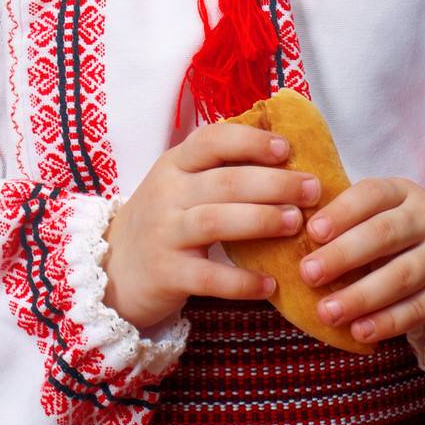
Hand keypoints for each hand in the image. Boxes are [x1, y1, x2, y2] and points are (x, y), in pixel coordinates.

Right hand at [102, 123, 322, 333]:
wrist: (113, 270)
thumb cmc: (164, 220)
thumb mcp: (180, 185)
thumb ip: (220, 170)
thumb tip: (286, 157)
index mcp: (174, 164)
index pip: (212, 140)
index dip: (250, 141)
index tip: (286, 149)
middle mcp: (167, 194)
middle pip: (224, 181)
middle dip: (273, 183)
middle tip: (311, 189)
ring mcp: (164, 234)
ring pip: (215, 221)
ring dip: (261, 220)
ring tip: (295, 223)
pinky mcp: (166, 273)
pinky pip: (208, 276)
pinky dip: (241, 281)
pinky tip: (270, 284)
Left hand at [298, 177, 424, 344]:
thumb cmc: (408, 241)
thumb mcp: (387, 219)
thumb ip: (351, 226)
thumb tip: (294, 241)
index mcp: (404, 193)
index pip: (372, 194)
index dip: (342, 212)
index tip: (312, 232)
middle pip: (385, 234)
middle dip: (343, 255)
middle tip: (309, 274)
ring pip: (401, 275)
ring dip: (361, 295)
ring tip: (327, 312)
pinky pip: (418, 308)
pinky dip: (387, 322)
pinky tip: (359, 331)